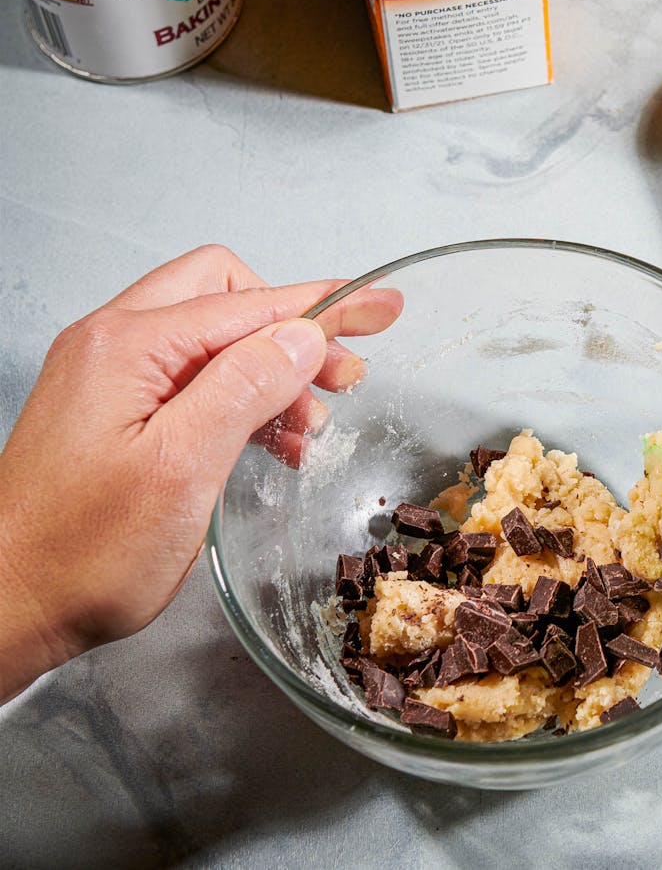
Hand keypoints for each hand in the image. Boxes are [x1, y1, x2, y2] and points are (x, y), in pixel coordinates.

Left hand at [0, 245, 402, 701]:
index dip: (325, 306)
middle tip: (345, 378)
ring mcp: (108, 375)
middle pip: (227, 297)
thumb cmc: (81, 554)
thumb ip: (244, 389)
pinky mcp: (111, 409)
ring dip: (271, 369)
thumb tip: (302, 336)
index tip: (383, 306)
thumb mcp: (181, 469)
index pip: (249, 304)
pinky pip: (191, 375)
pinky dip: (240, 396)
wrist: (5, 604)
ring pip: (213, 337)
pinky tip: (267, 441)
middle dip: (293, 330)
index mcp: (127, 346)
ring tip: (307, 428)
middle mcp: (112, 344)